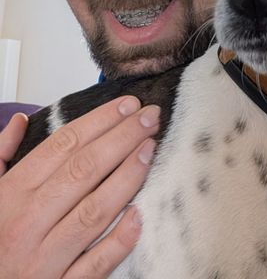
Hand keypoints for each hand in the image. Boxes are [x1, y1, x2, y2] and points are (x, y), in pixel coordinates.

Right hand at [0, 97, 159, 277]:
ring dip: (127, 176)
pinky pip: (95, 263)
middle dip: (122, 137)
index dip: (99, 121)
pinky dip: (119, 239)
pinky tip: (141, 213)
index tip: (128, 105)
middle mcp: (28, 223)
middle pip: (84, 169)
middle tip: (150, 117)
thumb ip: (1, 155)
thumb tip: (21, 120)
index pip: (62, 145)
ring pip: (94, 210)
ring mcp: (45, 258)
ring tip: (150, 149)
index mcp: (11, 194)